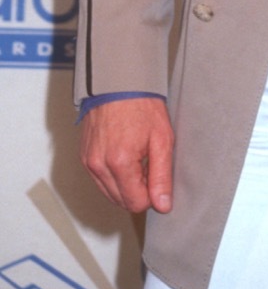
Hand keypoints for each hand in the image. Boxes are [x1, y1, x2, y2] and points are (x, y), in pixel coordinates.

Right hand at [80, 97, 173, 213]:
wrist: (119, 82)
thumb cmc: (142, 105)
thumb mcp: (162, 139)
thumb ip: (162, 176)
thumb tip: (163, 205)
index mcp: (119, 163)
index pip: (135, 203)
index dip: (150, 194)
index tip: (155, 174)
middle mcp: (99, 165)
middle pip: (121, 201)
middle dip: (137, 189)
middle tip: (147, 163)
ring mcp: (88, 162)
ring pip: (109, 193)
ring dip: (125, 183)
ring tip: (136, 156)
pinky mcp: (84, 157)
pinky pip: (99, 180)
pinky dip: (113, 175)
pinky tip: (124, 154)